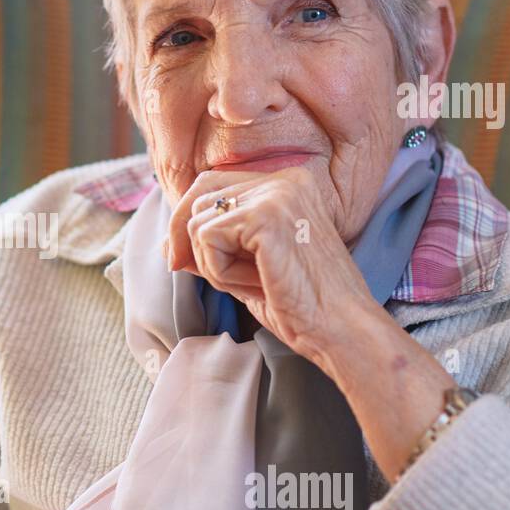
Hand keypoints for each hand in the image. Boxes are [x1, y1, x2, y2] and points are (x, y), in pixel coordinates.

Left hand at [163, 165, 374, 368]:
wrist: (342, 330)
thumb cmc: (301, 305)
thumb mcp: (248, 267)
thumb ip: (214, 246)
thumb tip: (168, 244)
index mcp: (287, 183)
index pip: (212, 183)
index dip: (187, 221)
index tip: (181, 259)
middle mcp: (284, 179)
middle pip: (198, 194)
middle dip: (188, 241)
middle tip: (203, 276)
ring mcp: (277, 193)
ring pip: (198, 220)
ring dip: (210, 262)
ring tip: (250, 282)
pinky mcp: (266, 216)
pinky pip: (208, 238)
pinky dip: (219, 271)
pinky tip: (256, 284)